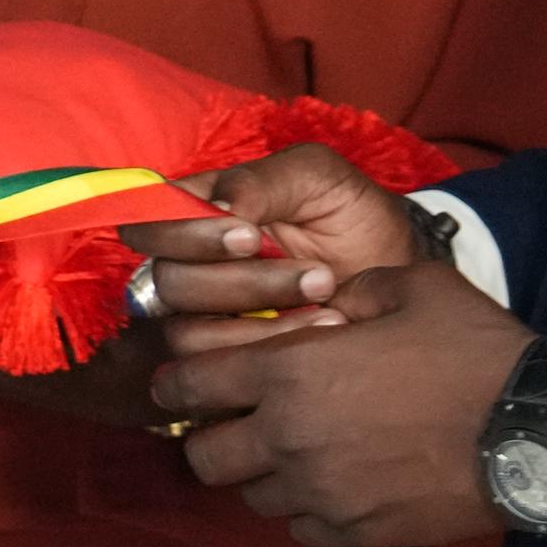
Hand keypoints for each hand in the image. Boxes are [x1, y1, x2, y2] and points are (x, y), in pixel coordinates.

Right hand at [134, 147, 429, 356]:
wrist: (399, 268)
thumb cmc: (352, 215)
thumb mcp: (316, 177)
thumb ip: (261, 181)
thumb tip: (217, 209)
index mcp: (195, 214)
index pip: (146, 223)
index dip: (182, 234)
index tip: (249, 234)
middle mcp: (189, 266)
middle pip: (168, 282)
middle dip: (242, 282)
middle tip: (316, 273)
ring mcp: (208, 319)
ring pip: (189, 333)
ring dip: (264, 320)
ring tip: (329, 298)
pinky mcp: (232, 360)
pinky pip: (222, 369)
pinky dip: (278, 348)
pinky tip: (328, 325)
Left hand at [147, 258, 533, 546]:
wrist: (540, 430)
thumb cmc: (475, 352)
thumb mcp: (410, 289)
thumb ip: (350, 290)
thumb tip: (325, 302)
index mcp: (288, 372)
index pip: (188, 386)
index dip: (174, 384)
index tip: (180, 385)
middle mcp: (289, 436)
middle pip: (204, 456)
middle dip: (212, 439)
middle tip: (239, 426)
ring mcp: (322, 491)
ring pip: (252, 497)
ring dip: (262, 477)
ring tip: (295, 457)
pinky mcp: (358, 532)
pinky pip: (302, 530)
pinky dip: (306, 512)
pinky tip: (332, 490)